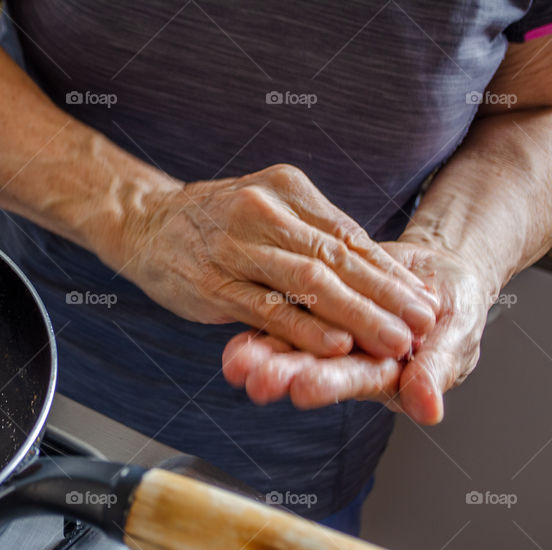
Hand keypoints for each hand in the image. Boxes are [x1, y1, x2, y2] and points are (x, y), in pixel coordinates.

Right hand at [107, 164, 438, 357]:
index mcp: (285, 188)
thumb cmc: (213, 222)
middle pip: (336, 258)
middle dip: (386, 296)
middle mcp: (263, 210)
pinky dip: (303, 328)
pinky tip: (334, 344)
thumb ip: (309, 234)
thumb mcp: (265, 207)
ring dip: (358, 315)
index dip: (389, 272)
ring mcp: (235, 246)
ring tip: (393, 342)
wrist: (144, 221)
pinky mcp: (211, 282)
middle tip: (422, 324)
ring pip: (308, 282)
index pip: (348, 234)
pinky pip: (265, 307)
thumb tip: (369, 273)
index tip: (423, 299)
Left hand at [221, 240, 490, 423]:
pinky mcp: (315, 307)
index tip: (304, 387)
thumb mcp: (457, 336)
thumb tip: (428, 410)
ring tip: (234, 361)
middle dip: (283, 373)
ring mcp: (329, 336)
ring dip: (262, 353)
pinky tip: (234, 334)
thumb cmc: (454, 312)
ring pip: (292, 345)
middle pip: (313, 368)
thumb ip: (437, 370)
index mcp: (384, 372)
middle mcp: (350, 360)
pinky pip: (287, 313)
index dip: (331, 381)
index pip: (355, 377)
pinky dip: (262, 321)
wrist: (438, 277)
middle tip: (254, 378)